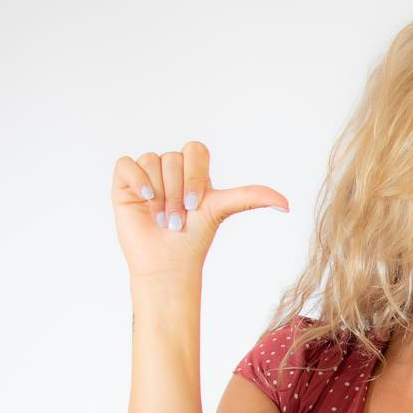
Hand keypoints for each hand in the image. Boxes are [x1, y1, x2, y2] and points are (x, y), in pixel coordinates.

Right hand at [111, 140, 289, 281]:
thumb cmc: (195, 238)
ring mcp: (147, 175)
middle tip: (177, 219)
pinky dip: (136, 180)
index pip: (195, 150)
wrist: (168, 262)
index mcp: (194, 171)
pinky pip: (127, 164)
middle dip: (178, 193)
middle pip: (173, 158)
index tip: (197, 206)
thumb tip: (287, 203)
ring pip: (152, 161)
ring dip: (159, 194)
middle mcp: (171, 169)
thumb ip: (252, 197)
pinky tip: (144, 199)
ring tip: (161, 217)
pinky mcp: (125, 182)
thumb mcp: (224, 210)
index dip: (195, 175)